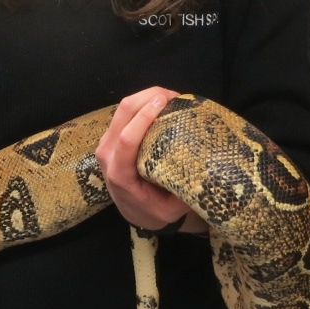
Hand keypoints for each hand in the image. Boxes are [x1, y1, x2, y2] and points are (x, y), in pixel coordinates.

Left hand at [94, 87, 205, 233]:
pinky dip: (141, 103)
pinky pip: (123, 113)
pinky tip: (160, 103)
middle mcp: (108, 157)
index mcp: (120, 175)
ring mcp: (106, 145)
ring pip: (121, 109)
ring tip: (171, 97)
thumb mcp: (172, 208)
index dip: (144, 117)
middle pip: (122, 115)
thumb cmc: (155, 210)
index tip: (165, 102)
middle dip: (147, 98)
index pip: (127, 140)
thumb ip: (182, 189)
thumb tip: (203, 165)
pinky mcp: (110, 138)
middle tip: (174, 96)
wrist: (134, 212)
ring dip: (145, 97)